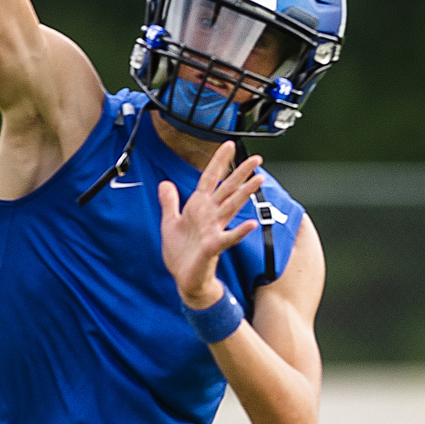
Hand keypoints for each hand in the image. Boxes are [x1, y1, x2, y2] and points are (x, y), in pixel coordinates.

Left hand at [160, 142, 264, 308]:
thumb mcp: (170, 222)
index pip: (210, 178)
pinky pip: (228, 237)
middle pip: (227, 188)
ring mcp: (214, 229)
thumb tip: (164, 183)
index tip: (228, 144)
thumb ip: (169, 202)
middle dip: (241, 172)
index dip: (218, 161)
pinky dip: (240, 231)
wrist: (184, 279)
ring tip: (259, 179)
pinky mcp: (213, 247)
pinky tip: (252, 224)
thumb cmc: (181, 252)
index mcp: (199, 207)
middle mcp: (210, 215)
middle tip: (257, 158)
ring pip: (232, 206)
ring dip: (245, 193)